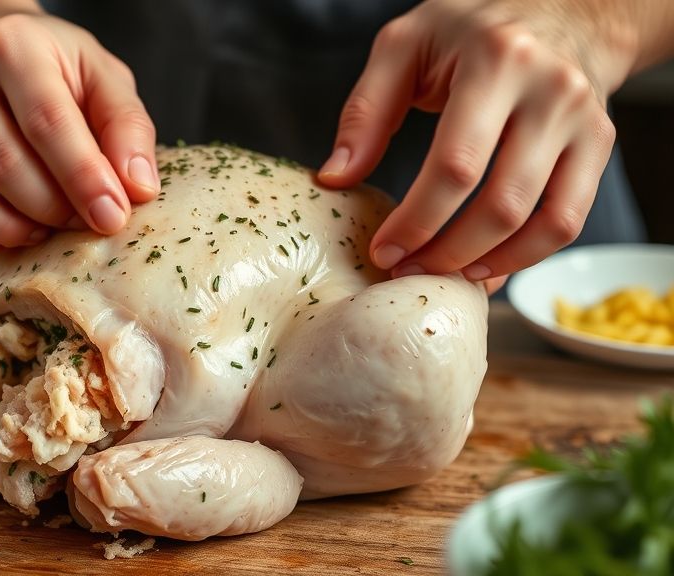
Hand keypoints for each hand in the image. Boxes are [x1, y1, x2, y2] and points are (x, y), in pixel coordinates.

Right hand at [0, 12, 159, 252]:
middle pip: (5, 167)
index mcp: (11, 48)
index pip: (47, 122)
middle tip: (83, 221)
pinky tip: (12, 233)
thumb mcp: (101, 77)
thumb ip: (126, 127)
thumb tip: (136, 188)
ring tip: (49, 228)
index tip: (113, 217)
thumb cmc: (51, 71)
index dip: (83, 178)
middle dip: (54, 209)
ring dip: (15, 230)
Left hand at [318, 0, 640, 284]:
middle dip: (446, 253)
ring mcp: (583, 121)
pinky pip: (568, 221)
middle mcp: (551, 91)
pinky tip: (485, 267)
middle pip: (500, 204)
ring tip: (441, 275)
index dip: (417, 220)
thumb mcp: (405, 45)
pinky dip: (526, 256)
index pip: (456, 165)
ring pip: (540, 221)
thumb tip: (335, 178)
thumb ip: (365, 110)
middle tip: (406, 271)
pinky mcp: (600, 145)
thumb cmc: (469, 29)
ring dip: (486, 263)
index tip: (383, 250)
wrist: (560, 7)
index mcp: (496, 61)